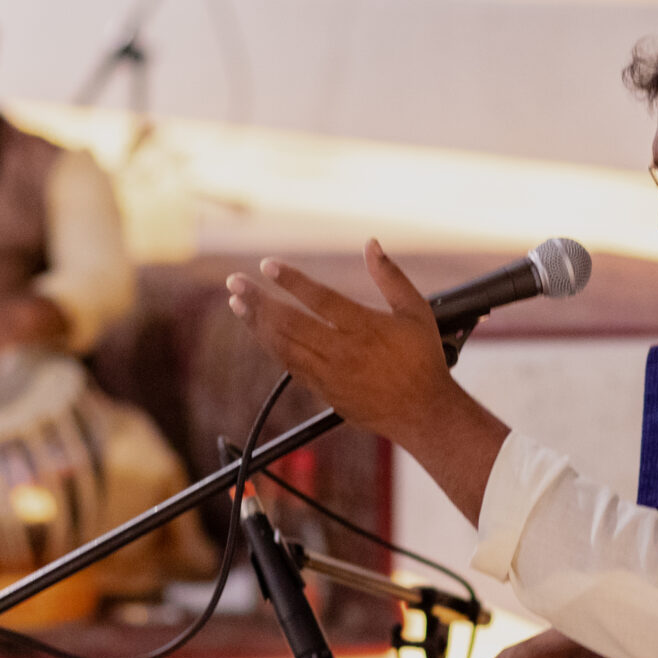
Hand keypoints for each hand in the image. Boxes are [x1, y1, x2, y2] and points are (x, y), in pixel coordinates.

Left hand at [224, 241, 452, 443]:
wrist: (422, 413)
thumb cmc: (422, 359)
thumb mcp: (415, 311)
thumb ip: (390, 276)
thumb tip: (371, 243)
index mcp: (365, 328)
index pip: (319, 298)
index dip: (291, 280)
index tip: (267, 265)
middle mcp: (342, 352)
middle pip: (289, 323)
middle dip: (258, 300)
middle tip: (234, 282)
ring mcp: (330, 375)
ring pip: (283, 347)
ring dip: (257, 324)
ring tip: (238, 303)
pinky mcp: (324, 392)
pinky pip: (289, 366)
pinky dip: (271, 346)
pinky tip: (260, 332)